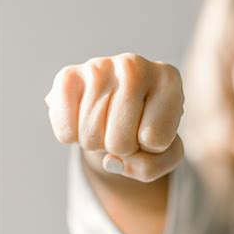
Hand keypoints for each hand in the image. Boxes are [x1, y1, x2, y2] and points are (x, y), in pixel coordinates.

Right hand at [44, 52, 183, 181]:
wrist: (119, 103)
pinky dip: (72, 137)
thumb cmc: (148, 128)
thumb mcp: (165, 154)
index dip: (151, 148)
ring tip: (107, 122)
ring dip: (98, 143)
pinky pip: (65, 131)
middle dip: (122, 148)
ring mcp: (99, 67)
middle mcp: (134, 65)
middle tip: (125, 128)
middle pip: (120, 143)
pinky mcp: (68, 75)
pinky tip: (84, 118)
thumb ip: (150, 168)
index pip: (154, 141)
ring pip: (92, 139)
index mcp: (169, 80)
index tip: (151, 128)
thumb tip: (110, 161)